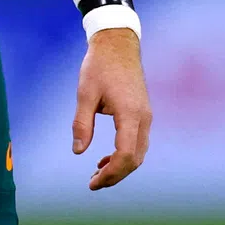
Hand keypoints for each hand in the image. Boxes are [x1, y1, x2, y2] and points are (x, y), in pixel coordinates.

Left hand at [71, 27, 151, 189]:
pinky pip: (138, 141)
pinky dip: (126, 154)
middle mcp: (143, 117)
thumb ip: (82, 123)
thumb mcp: (85, 92)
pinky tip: (107, 157)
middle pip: (135, 159)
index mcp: (130, 113)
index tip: (93, 182)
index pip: (126, 155)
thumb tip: (78, 152)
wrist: (118, 42)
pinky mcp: (143, 111)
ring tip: (97, 172)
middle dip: (116, 175)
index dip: (111, 174)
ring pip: (139, 152)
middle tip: (93, 183)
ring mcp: (146, 114)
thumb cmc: (100, 64)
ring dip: (121, 167)